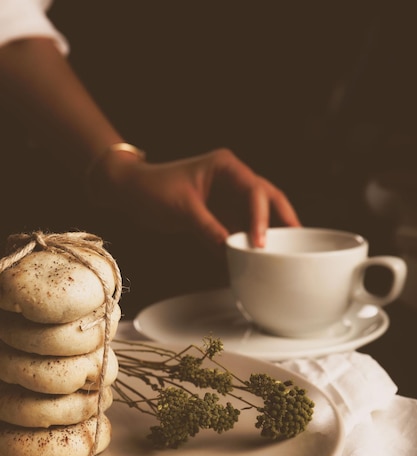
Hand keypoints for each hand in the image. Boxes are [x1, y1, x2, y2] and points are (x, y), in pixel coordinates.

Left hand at [89, 147, 299, 246]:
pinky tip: (260, 259)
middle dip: (284, 220)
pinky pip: (241, 230)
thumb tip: (231, 251)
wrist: (130, 191)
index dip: (262, 217)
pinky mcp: (220, 216)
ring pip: (259, 216)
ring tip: (287, 254)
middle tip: (299, 243)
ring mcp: (229, 199)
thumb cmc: (152, 189)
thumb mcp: (181, 208)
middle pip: (268, 199)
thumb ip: (207, 228)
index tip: (261, 242)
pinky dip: (249, 244)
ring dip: (271, 233)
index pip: (255, 191)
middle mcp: (233, 181)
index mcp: (227, 168)